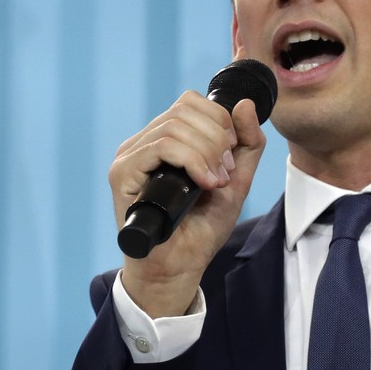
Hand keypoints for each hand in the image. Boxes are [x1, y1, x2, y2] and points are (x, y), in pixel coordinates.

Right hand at [109, 92, 267, 316]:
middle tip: (224, 173)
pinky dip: (191, 160)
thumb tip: (244, 104)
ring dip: (206, 152)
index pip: (190, 102)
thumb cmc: (201, 228)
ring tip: (215, 182)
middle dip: (216, 138)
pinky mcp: (123, 175)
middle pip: (184, 110)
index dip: (218, 120)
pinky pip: (161, 147)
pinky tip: (203, 183)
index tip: (230, 155)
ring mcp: (129, 157)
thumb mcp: (235, 180)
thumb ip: (247, 144)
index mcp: (163, 140)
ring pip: (174, 127)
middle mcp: (142, 144)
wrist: (179, 267)